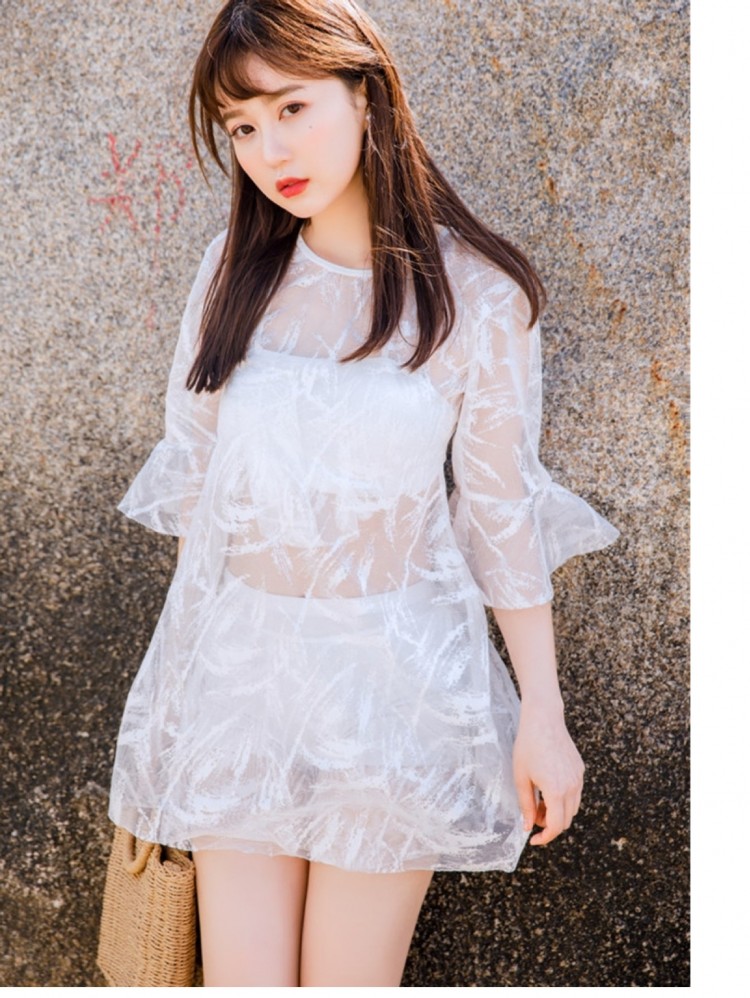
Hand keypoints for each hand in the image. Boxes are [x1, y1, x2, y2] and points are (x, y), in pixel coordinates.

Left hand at [512, 702, 583, 845]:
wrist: (543, 719)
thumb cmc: (528, 746)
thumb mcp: (521, 777)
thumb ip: (526, 805)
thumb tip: (528, 826)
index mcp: (556, 790)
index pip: (556, 826)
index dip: (545, 837)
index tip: (533, 839)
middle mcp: (572, 786)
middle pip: (566, 820)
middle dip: (549, 824)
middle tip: (533, 815)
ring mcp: (578, 778)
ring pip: (572, 808)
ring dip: (557, 812)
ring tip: (539, 801)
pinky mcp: (579, 770)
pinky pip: (575, 793)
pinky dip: (563, 800)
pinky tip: (547, 788)